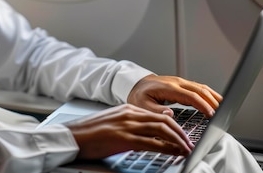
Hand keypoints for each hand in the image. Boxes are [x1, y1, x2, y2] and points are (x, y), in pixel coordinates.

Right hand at [65, 104, 194, 159]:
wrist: (73, 136)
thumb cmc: (91, 133)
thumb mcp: (114, 122)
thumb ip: (132, 122)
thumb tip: (152, 128)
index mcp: (128, 109)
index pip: (158, 116)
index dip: (175, 126)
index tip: (183, 135)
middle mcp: (129, 114)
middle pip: (164, 121)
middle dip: (181, 133)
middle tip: (190, 143)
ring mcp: (127, 126)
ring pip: (161, 130)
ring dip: (177, 140)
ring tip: (186, 149)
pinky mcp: (123, 139)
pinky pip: (151, 143)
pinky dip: (166, 148)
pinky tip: (173, 153)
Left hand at [127, 74, 221, 117]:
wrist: (136, 84)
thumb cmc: (138, 95)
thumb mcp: (142, 105)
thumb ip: (155, 110)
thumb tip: (170, 114)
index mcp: (168, 88)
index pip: (191, 96)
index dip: (203, 105)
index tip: (212, 115)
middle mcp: (176, 83)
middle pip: (200, 90)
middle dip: (213, 102)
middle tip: (222, 114)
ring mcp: (180, 82)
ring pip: (202, 87)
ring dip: (213, 97)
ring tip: (224, 108)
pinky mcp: (182, 84)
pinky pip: (199, 88)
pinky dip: (209, 94)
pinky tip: (215, 101)